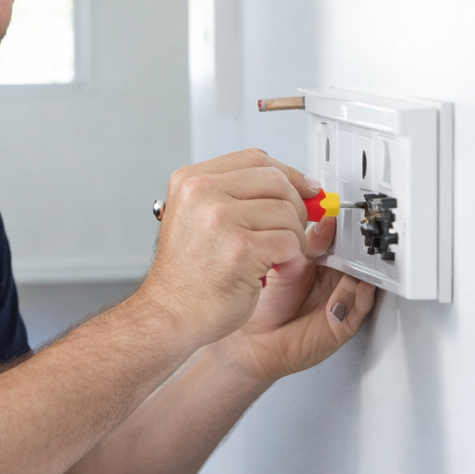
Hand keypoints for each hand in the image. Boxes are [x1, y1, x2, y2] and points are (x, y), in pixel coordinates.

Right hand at [137, 149, 310, 351]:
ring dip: (293, 238)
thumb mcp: (198, 218)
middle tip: (290, 230)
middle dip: (295, 207)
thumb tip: (296, 185)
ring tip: (274, 256)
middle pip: (276, 181)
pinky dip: (291, 259)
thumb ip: (236, 196)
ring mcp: (220, 218)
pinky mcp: (240, 248)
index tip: (304, 189)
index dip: (288, 174)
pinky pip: (290, 242)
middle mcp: (202, 193)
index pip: (255, 159)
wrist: (170, 314)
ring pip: (287, 213)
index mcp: (191, 181)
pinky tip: (274, 268)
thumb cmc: (187, 276)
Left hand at [210, 205, 375, 386]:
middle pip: (357, 257)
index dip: (344, 226)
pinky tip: (362, 286)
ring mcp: (341, 299)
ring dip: (362, 270)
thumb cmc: (262, 301)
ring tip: (357, 260)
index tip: (343, 214)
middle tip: (355, 236)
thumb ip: (303, 243)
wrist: (252, 341)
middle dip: (358, 247)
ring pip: (364, 279)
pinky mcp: (344, 324)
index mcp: (319, 258)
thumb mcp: (280, 263)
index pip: (340, 237)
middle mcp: (333, 277)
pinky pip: (361, 309)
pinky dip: (364, 296)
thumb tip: (324, 220)